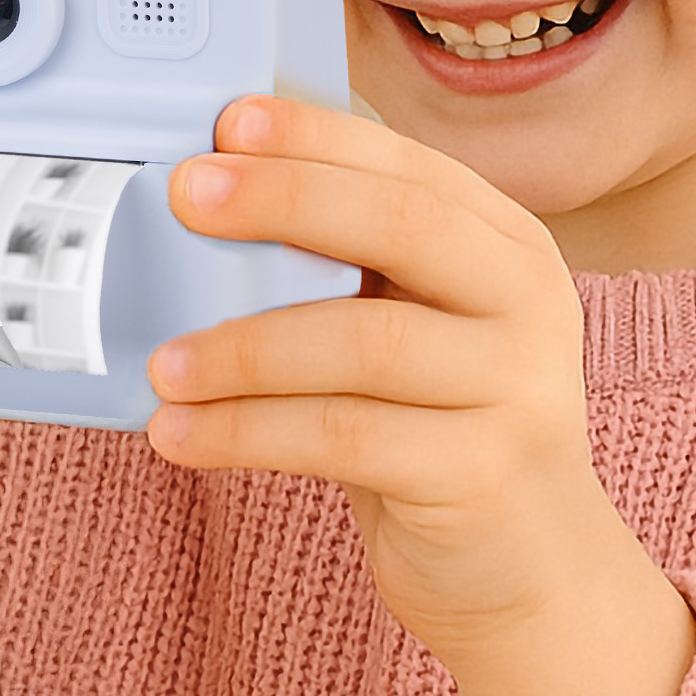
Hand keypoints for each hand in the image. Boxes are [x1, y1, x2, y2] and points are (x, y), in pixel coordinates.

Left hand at [145, 96, 695, 695]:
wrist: (532, 575)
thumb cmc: (442, 429)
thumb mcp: (417, 327)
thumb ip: (353, 262)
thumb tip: (216, 185)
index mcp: (508, 244)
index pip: (410, 166)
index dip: (319, 137)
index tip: (229, 121)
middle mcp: (531, 301)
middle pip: (403, 225)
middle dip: (285, 199)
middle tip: (183, 194)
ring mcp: (518, 388)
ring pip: (363, 342)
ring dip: (245, 347)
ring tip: (162, 365)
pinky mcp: (482, 474)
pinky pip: (342, 437)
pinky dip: (246, 432)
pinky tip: (180, 436)